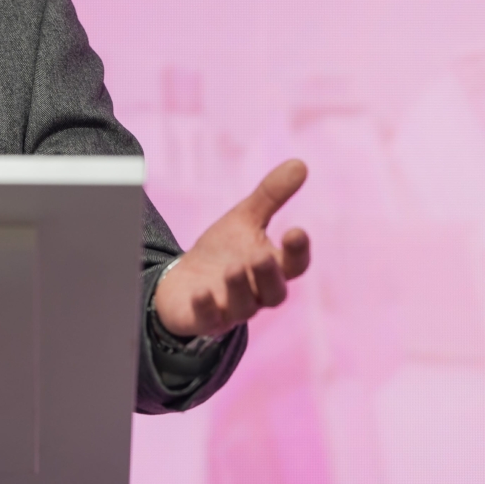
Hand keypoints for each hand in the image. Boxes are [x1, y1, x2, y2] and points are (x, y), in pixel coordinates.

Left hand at [153, 159, 311, 336]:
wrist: (184, 283)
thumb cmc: (222, 252)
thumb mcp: (244, 219)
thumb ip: (271, 195)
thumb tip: (300, 163)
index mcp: (272, 268)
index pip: (294, 264)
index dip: (298, 251)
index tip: (297, 230)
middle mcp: (257, 293)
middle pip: (274, 292)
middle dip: (269, 275)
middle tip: (262, 256)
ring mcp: (231, 309)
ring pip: (244, 306)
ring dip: (240, 288)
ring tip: (233, 269)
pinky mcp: (205, 320)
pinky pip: (209, 318)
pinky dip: (206, 306)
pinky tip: (201, 292)